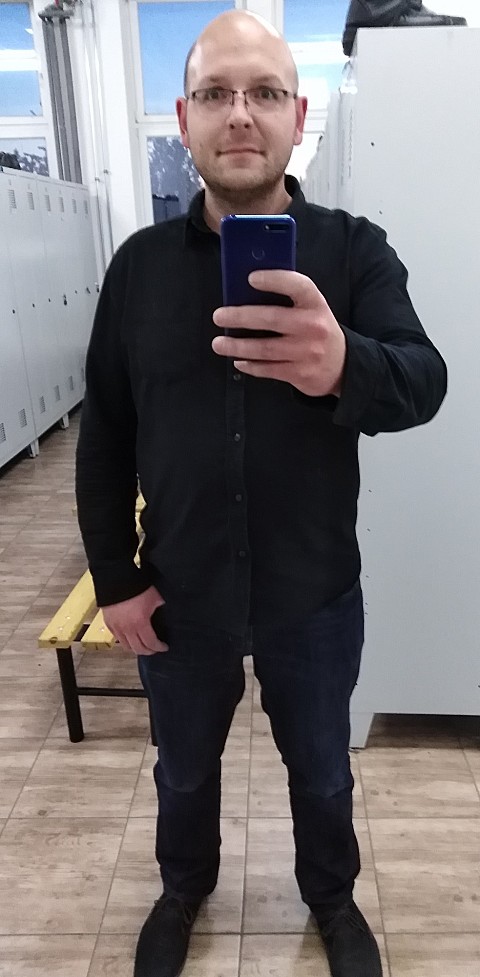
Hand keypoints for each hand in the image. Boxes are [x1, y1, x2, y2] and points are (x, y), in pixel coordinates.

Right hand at [102, 586, 168, 655]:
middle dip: (149, 651)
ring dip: (136, 648)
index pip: (151, 643)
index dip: (159, 648)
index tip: (164, 647)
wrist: (116, 579)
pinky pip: (118, 638)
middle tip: (155, 649)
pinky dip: (126, 641)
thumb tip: (168, 614)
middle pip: (138, 649)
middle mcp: (127, 629)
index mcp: (140, 623)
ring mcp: (116, 628)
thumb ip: (161, 609)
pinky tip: (131, 637)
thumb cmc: (137, 587)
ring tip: (143, 644)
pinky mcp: (109, 624)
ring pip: (126, 646)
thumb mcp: (155, 598)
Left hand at [212, 270, 345, 397]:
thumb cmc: (318, 331)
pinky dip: (250, 365)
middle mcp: (313, 327)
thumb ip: (288, 300)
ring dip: (237, 346)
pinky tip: (238, 361)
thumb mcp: (313, 310)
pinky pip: (268, 369)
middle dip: (240, 317)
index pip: (298, 286)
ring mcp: (307, 352)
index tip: (251, 278)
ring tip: (219, 343)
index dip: (275, 280)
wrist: (343, 366)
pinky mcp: (300, 373)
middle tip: (219, 316)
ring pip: (264, 349)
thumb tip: (248, 292)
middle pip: (271, 319)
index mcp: (316, 304)